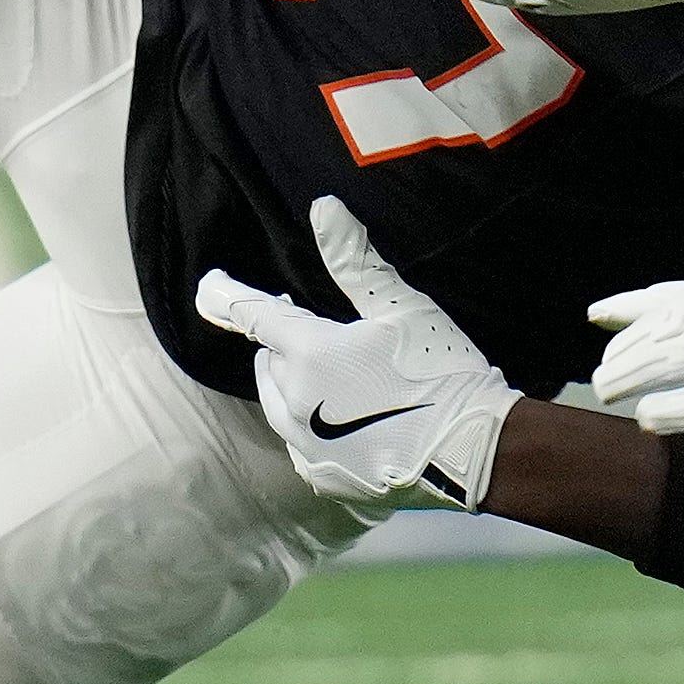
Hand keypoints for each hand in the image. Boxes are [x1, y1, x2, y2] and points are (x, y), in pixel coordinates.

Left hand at [196, 197, 520, 510]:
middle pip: (270, 361)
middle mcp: (296, 401)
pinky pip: (298, 440)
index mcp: (309, 354)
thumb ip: (354, 261)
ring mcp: (307, 444)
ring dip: (292, 383)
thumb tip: (323, 207)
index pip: (255, 316)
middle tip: (319, 333)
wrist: (475, 449)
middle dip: (284, 344)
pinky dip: (309, 422)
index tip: (209, 285)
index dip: (228, 296)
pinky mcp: (324, 475)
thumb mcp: (402, 307)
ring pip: (279, 403)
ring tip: (328, 375)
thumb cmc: (440, 370)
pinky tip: (340, 418)